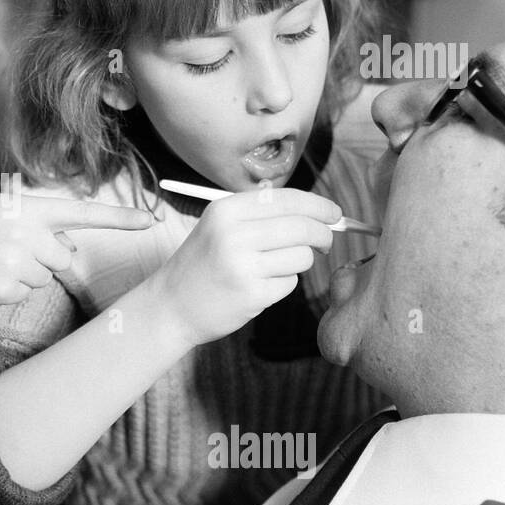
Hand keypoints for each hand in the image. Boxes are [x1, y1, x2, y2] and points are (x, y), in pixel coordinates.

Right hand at [0, 194, 154, 305]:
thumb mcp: (7, 209)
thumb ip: (42, 222)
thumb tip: (71, 247)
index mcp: (32, 208)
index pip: (85, 213)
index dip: (119, 219)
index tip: (149, 220)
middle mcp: (29, 234)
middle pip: (65, 258)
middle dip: (47, 257)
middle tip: (15, 248)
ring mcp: (18, 263)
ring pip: (44, 279)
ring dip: (27, 272)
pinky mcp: (6, 289)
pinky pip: (24, 294)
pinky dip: (9, 288)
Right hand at [155, 187, 340, 348]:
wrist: (170, 305)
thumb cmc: (203, 264)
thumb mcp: (219, 226)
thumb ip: (261, 214)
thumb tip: (318, 211)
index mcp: (226, 211)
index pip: (287, 199)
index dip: (318, 205)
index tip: (333, 213)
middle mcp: (233, 234)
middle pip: (303, 227)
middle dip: (323, 234)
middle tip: (324, 243)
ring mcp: (242, 266)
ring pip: (302, 256)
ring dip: (299, 262)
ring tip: (275, 267)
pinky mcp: (251, 294)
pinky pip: (290, 283)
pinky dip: (283, 284)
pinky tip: (259, 286)